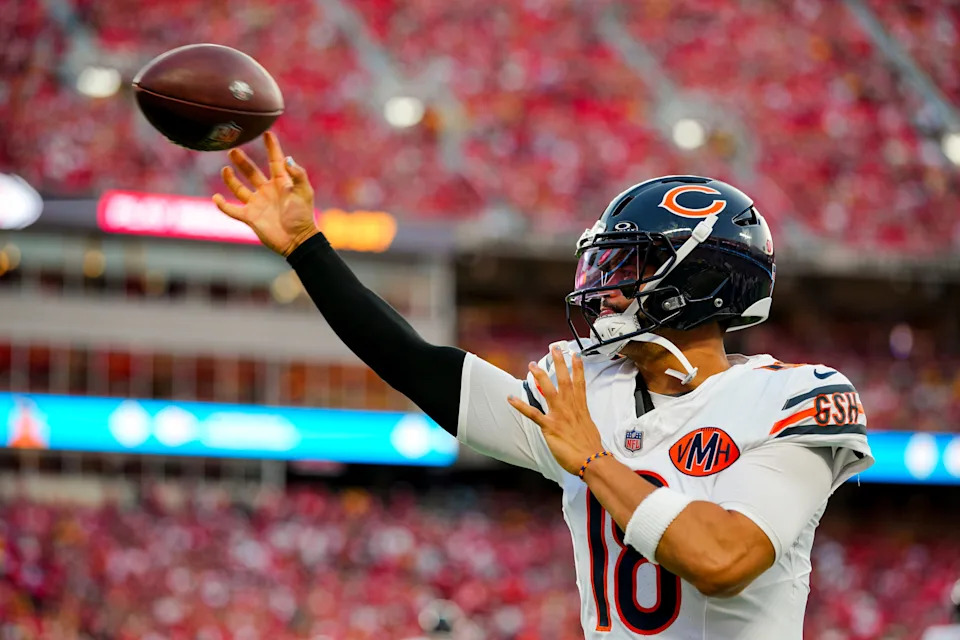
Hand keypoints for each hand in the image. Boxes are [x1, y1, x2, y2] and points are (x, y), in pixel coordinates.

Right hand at [213, 132, 318, 255]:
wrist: (297, 240)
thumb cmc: (303, 215)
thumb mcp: (304, 192)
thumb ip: (297, 174)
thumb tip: (287, 158)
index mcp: (281, 183)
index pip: (275, 161)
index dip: (272, 147)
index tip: (267, 133)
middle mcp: (267, 191)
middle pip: (251, 172)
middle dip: (243, 161)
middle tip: (233, 150)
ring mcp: (257, 204)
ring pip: (239, 188)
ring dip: (231, 179)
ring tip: (226, 169)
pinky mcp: (250, 217)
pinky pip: (233, 210)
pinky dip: (223, 205)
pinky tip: (216, 197)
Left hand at [508, 346, 605, 475]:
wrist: (592, 460)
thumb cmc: (591, 447)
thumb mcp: (589, 427)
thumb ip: (581, 418)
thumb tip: (578, 417)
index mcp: (580, 408)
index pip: (580, 383)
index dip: (577, 367)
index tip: (575, 354)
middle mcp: (570, 408)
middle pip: (565, 380)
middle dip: (559, 363)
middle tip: (554, 349)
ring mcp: (559, 416)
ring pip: (549, 391)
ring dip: (540, 377)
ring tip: (532, 365)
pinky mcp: (550, 426)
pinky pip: (533, 414)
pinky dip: (521, 406)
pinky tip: (511, 398)